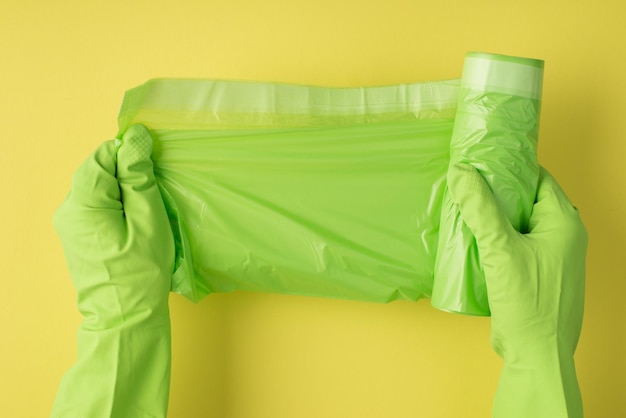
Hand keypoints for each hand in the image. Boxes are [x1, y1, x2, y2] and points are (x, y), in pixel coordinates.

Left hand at [51, 124, 173, 417]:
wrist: (126, 319)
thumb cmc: (142, 271)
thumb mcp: (148, 219)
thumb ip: (139, 175)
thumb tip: (136, 139)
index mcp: (83, 203)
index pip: (101, 156)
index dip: (129, 153)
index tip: (154, 165)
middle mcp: (68, 210)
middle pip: (98, 172)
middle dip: (127, 172)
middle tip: (156, 189)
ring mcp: (70, 226)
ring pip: (99, 189)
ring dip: (124, 190)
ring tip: (149, 207)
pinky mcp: (78, 237)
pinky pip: (97, 207)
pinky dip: (118, 205)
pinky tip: (136, 221)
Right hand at [448, 163, 586, 417]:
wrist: (535, 354)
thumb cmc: (528, 302)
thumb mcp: (500, 249)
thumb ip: (481, 209)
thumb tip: (461, 172)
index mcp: (564, 223)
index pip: (539, 180)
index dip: (511, 167)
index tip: (483, 161)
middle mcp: (562, 237)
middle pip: (527, 201)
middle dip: (498, 192)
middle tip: (467, 184)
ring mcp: (550, 257)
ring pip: (519, 224)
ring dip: (494, 217)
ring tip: (464, 209)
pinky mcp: (536, 274)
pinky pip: (515, 245)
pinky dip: (495, 238)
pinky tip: (471, 238)